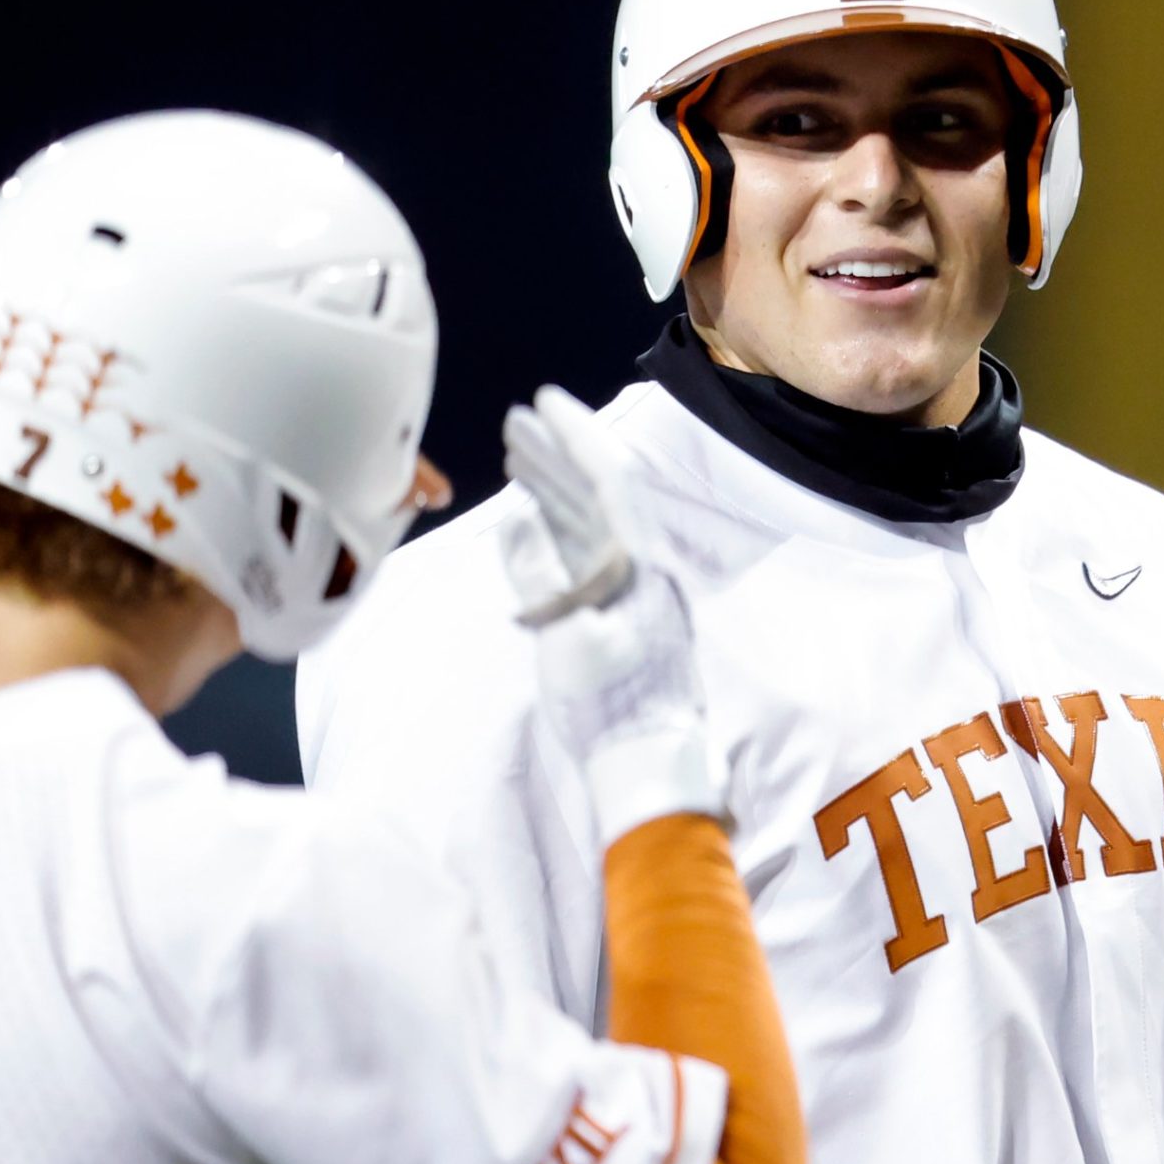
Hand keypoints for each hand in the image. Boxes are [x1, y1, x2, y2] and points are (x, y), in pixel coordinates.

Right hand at [499, 387, 717, 834]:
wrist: (649, 764)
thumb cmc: (612, 710)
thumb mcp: (569, 641)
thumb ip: (543, 578)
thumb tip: (521, 524)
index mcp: (639, 566)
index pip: (610, 480)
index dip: (578, 434)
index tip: (544, 399)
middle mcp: (640, 570)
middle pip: (597, 494)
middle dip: (558, 453)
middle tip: (517, 420)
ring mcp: (630, 593)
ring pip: (589, 524)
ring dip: (554, 487)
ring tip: (515, 456)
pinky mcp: (618, 616)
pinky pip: (584, 559)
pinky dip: (556, 531)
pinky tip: (528, 519)